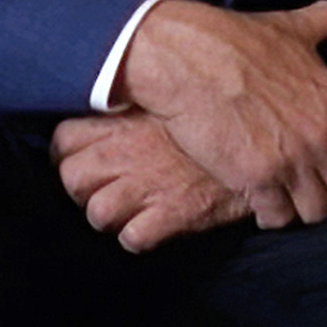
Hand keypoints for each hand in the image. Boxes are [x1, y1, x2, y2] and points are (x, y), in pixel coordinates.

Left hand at [53, 111, 249, 251]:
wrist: (264, 136)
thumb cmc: (216, 111)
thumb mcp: (170, 94)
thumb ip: (138, 96)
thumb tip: (118, 88)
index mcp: (121, 119)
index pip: (63, 140)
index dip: (69, 155)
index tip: (84, 158)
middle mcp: (125, 152)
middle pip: (71, 180)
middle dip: (83, 191)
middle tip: (104, 190)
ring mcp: (145, 185)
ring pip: (97, 214)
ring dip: (110, 218)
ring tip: (130, 211)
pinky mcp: (171, 214)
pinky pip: (133, 238)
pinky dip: (139, 238)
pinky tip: (154, 227)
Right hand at [116, 0, 326, 229]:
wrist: (182, 59)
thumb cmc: (236, 40)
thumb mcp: (292, 28)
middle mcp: (323, 137)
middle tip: (313, 181)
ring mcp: (291, 162)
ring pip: (317, 213)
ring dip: (303, 206)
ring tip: (288, 193)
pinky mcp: (256, 181)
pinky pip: (279, 218)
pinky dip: (271, 213)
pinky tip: (260, 198)